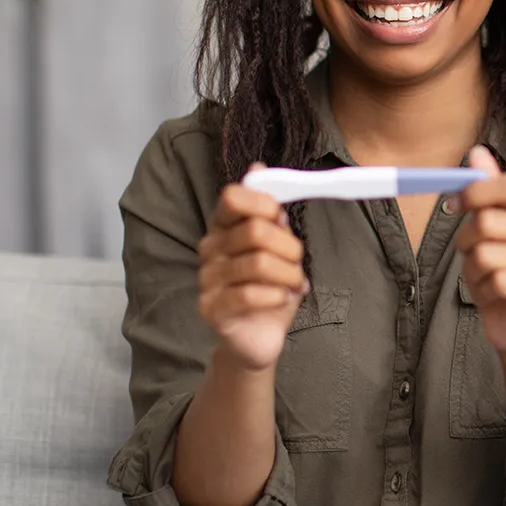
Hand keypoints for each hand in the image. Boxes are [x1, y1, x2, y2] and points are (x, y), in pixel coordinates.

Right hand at [197, 163, 308, 371]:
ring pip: (258, 263)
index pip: (233, 197)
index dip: (264, 202)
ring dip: (289, 274)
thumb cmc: (270, 288)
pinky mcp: (212, 309)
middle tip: (297, 263)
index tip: (282, 218)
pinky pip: (249, 295)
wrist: (259, 336)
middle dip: (289, 247)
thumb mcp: (278, 247)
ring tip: (294, 284)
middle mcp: (210, 250)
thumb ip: (270, 213)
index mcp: (224, 228)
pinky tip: (282, 299)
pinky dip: (276, 295)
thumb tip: (258, 169)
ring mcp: (207, 280)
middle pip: (255, 230)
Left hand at [452, 145, 505, 355]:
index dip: (475, 192)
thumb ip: (485, 190)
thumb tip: (477, 152)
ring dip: (474, 271)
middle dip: (466, 240)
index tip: (456, 205)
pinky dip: (486, 291)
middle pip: (488, 221)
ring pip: (485, 255)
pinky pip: (498, 282)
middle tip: (472, 253)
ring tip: (486, 278)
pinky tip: (497, 295)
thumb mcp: (488, 226)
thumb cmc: (501, 269)